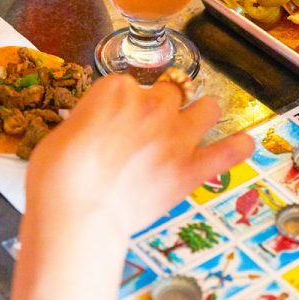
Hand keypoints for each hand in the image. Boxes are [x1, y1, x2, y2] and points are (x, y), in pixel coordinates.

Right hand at [27, 75, 253, 233]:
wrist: (76, 215)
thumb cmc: (57, 177)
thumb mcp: (60, 135)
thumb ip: (87, 122)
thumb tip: (92, 129)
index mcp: (117, 91)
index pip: (127, 84)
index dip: (123, 103)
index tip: (117, 119)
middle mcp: (152, 105)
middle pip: (170, 91)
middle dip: (163, 105)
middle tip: (151, 127)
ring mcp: (176, 136)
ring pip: (207, 108)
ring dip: (202, 115)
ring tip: (193, 127)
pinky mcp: (190, 169)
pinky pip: (230, 152)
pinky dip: (237, 148)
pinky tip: (242, 145)